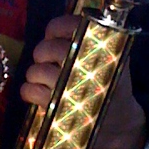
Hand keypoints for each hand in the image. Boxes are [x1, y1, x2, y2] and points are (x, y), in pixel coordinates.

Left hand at [21, 15, 146, 148]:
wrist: (120, 123)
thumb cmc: (108, 84)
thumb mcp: (110, 57)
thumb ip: (89, 39)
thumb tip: (57, 28)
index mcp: (99, 47)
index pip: (69, 25)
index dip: (55, 29)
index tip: (53, 36)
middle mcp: (86, 64)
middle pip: (48, 49)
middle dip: (41, 54)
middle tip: (46, 61)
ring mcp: (72, 87)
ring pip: (36, 71)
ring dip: (34, 74)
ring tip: (43, 80)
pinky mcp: (59, 108)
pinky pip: (31, 91)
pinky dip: (28, 91)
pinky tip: (36, 94)